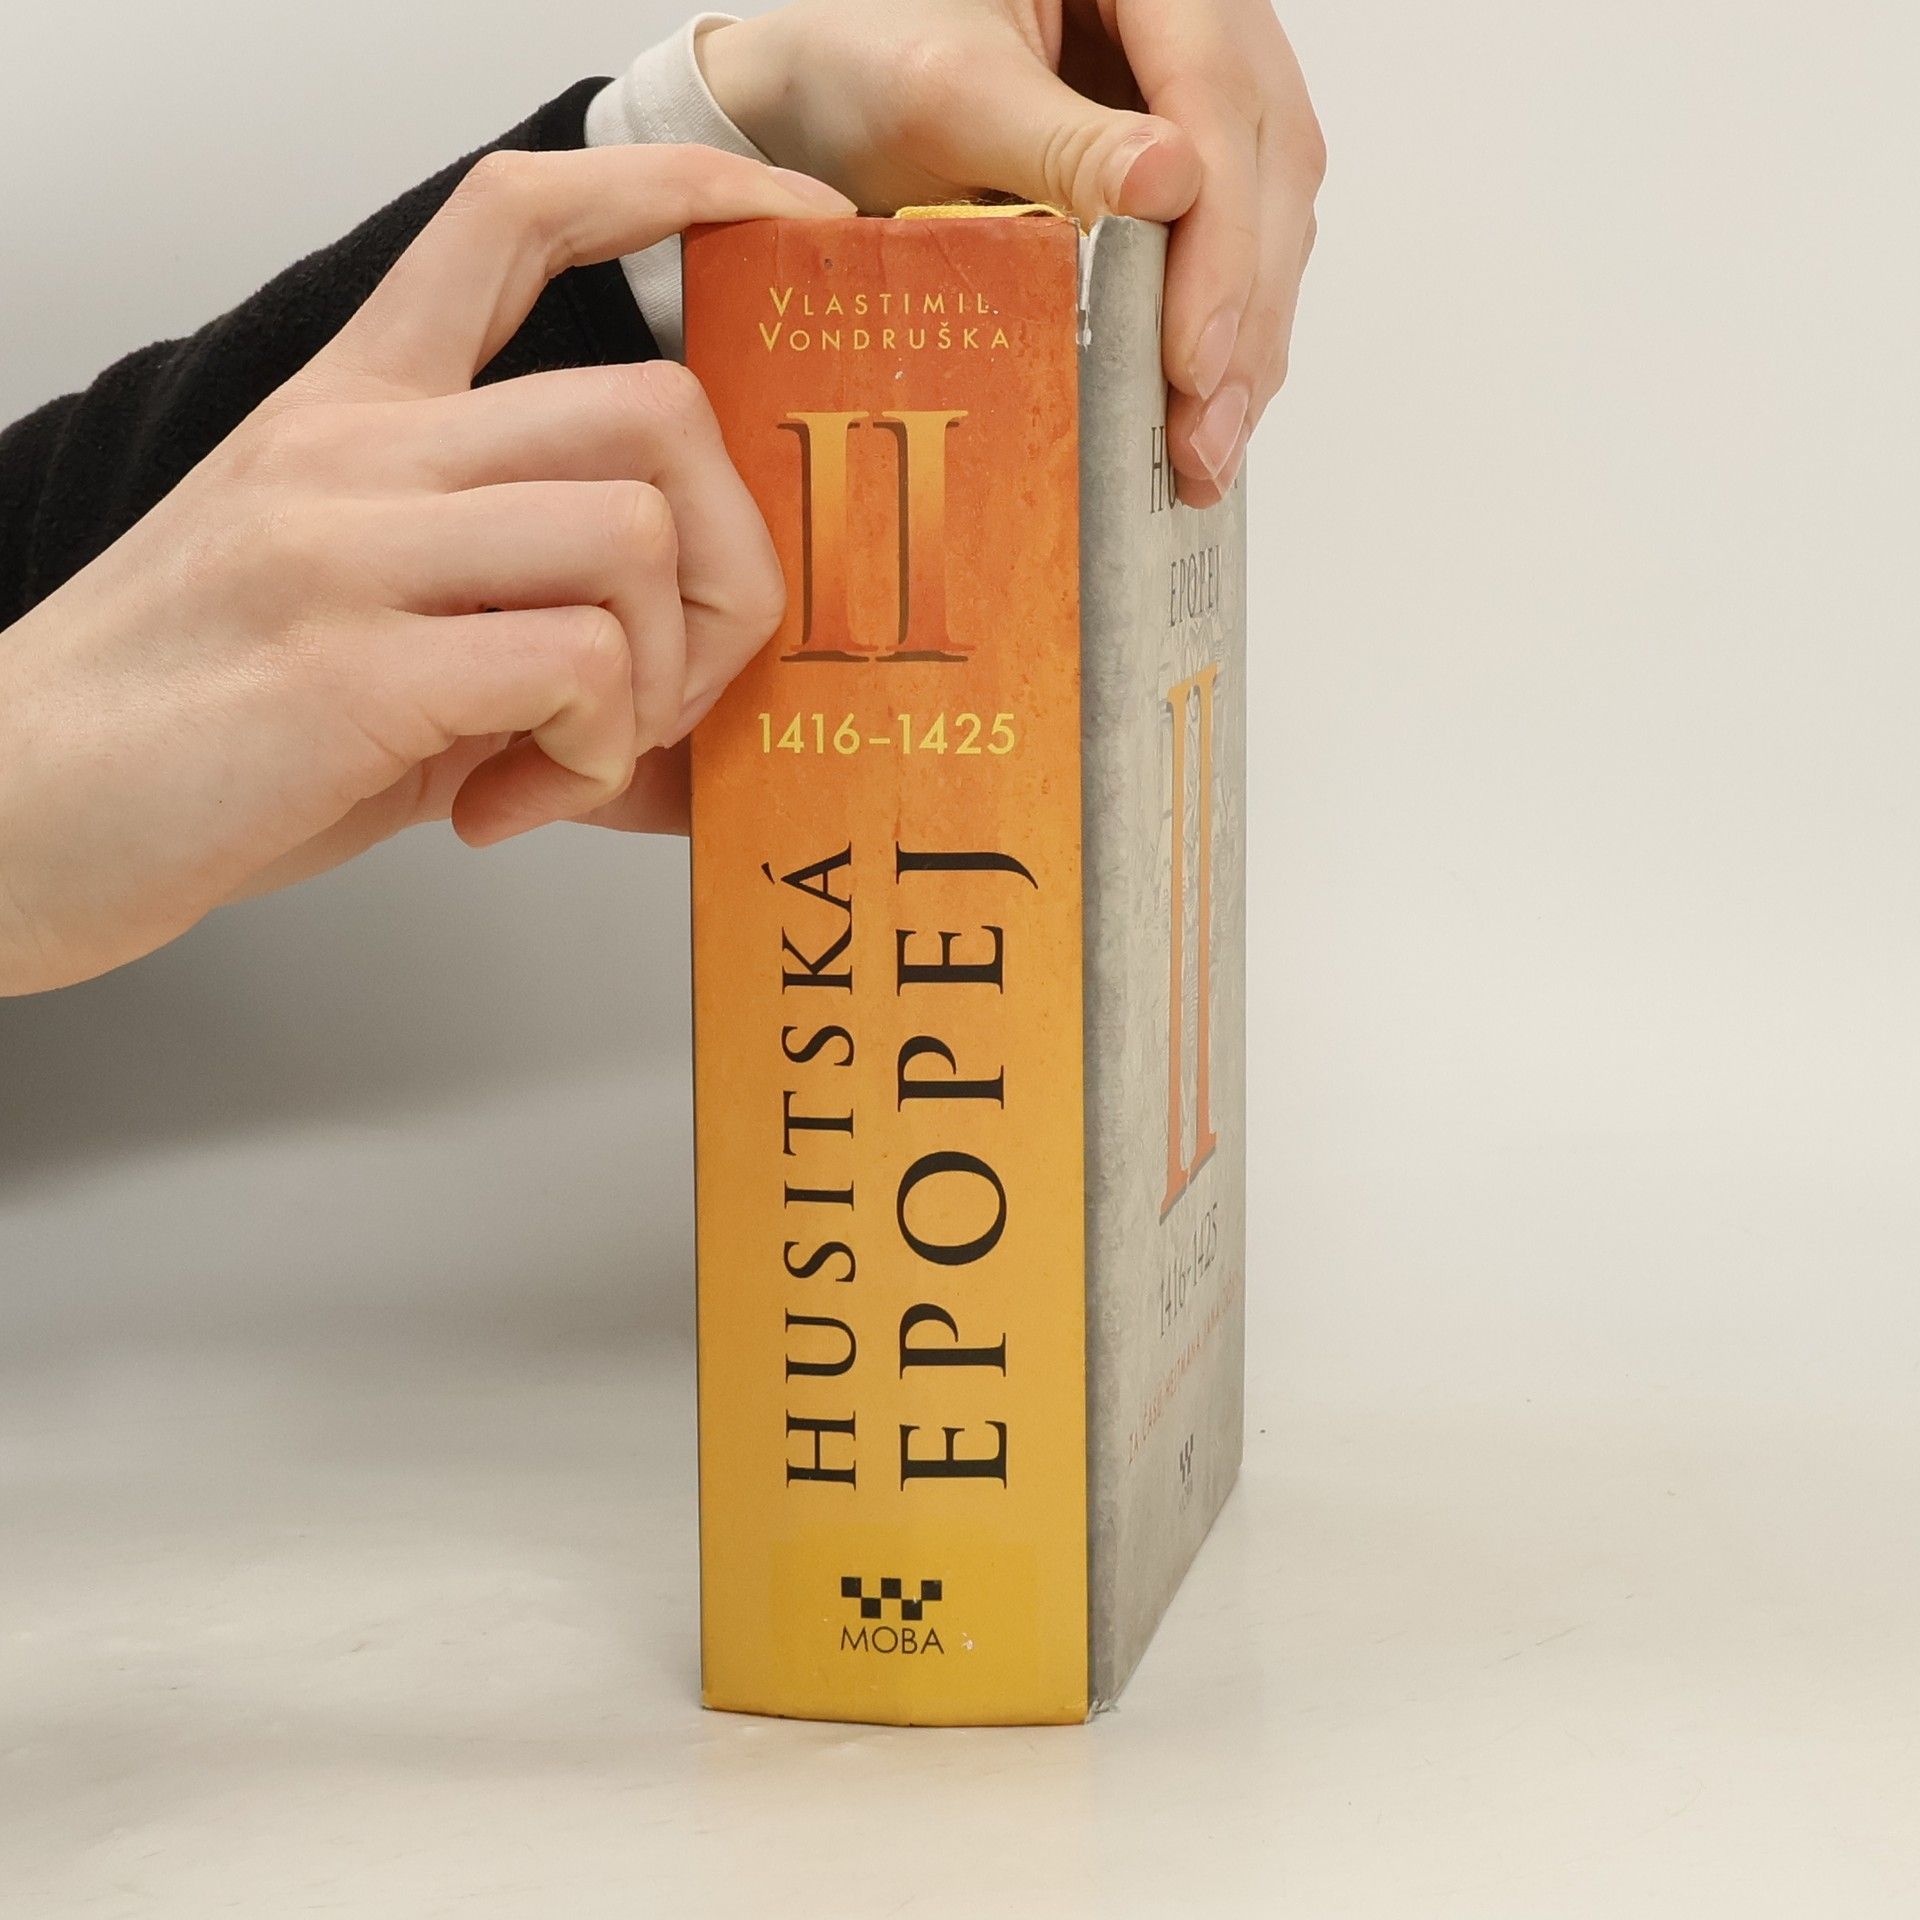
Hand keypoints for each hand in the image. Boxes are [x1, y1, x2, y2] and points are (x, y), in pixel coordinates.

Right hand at [0, 146, 852, 995]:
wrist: (21, 815)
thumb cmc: (211, 726)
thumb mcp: (380, 639)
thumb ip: (532, 640)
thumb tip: (701, 733)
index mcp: (361, 408)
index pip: (520, 216)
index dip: (676, 192)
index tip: (786, 225)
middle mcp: (358, 443)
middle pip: (657, 410)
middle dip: (731, 570)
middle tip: (666, 687)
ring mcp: (347, 540)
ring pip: (637, 531)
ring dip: (664, 678)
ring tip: (579, 756)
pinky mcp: (349, 661)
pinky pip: (579, 662)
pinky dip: (596, 756)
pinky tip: (513, 804)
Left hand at [700, 0, 1323, 504]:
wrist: (817, 90)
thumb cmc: (867, 62)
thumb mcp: (952, 93)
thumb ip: (1058, 140)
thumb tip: (1172, 185)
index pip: (1221, 103)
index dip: (1222, 242)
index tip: (1193, 358)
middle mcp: (1198, 26)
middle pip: (1268, 170)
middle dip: (1243, 318)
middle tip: (1203, 442)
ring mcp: (1203, 99)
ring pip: (1270, 219)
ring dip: (1244, 347)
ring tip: (1202, 457)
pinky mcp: (1188, 170)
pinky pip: (1235, 250)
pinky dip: (1221, 341)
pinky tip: (1197, 417)